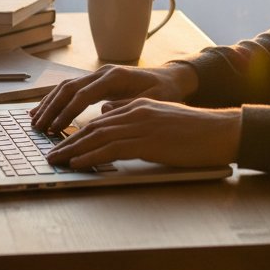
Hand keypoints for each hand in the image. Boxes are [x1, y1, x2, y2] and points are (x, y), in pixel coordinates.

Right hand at [29, 62, 197, 134]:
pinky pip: (71, 89)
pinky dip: (55, 99)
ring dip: (49, 104)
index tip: (56, 129)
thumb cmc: (164, 92)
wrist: (171, 79)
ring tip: (35, 122)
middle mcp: (103, 72)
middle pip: (69, 88)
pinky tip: (43, 111)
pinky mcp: (96, 81)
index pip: (84, 94)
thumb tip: (103, 112)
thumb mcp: (152, 101)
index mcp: (116, 77)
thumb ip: (129, 106)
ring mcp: (98, 75)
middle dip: (51, 108)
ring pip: (66, 86)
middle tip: (38, 128)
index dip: (68, 112)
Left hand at [46, 98, 241, 169]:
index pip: (100, 119)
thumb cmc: (194, 131)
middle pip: (93, 127)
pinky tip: (77, 163)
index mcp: (140, 106)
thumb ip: (135, 117)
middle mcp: (137, 111)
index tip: (61, 144)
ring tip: (55, 161)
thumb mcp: (161, 120)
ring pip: (98, 136)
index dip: (78, 132)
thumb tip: (109, 115)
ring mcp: (142, 125)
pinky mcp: (148, 141)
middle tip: (49, 154)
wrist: (219, 132)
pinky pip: (112, 148)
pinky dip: (90, 156)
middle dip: (67, 141)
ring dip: (72, 150)